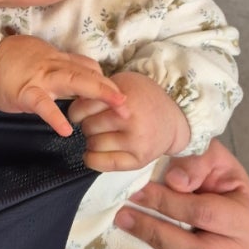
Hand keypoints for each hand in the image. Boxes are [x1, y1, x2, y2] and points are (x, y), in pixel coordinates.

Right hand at [0, 35, 126, 135]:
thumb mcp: (43, 56)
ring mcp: (41, 78)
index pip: (89, 68)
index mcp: (59, 60)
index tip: (121, 96)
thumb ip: (65, 64)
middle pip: (89, 74)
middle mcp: (55, 66)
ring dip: (97, 94)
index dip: (107, 82)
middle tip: (128, 105)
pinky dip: (55, 116)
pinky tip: (67, 130)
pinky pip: (42, 104)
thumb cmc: (13, 59)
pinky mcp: (25, 92)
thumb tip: (90, 71)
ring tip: (116, 108)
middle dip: (111, 89)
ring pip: (73, 82)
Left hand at [68, 71, 190, 171]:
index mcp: (124, 99)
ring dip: (92, 140)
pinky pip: (104, 164)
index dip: (77, 111)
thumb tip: (75, 99)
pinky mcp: (138, 160)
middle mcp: (130, 121)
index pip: (83, 108)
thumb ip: (101, 91)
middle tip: (96, 123)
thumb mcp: (122, 84)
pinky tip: (93, 152)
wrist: (173, 119)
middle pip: (88, 126)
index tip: (81, 112)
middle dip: (86, 124)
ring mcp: (136, 142)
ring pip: (94, 144)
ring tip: (101, 134)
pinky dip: (92, 159)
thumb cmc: (143, 98)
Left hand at [114, 139, 248, 248]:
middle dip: (157, 235)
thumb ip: (194, 161)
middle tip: (124, 218)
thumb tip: (174, 182)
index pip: (204, 213)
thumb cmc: (209, 172)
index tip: (136, 193)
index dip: (167, 203)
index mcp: (247, 215)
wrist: (217, 188)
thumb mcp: (207, 153)